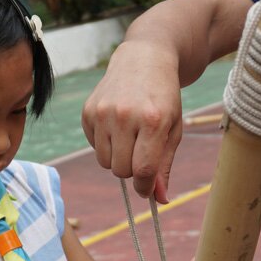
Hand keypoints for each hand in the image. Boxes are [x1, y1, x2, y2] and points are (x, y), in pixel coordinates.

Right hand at [82, 41, 183, 203]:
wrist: (143, 59)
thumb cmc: (163, 99)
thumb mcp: (173, 129)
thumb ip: (165, 165)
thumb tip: (160, 200)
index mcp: (153, 120)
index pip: (144, 170)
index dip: (146, 187)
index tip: (148, 189)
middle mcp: (124, 115)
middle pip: (122, 171)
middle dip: (132, 171)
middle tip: (141, 153)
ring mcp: (103, 112)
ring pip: (105, 163)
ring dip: (118, 159)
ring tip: (130, 138)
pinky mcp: (88, 112)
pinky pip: (94, 147)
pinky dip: (106, 145)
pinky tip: (116, 125)